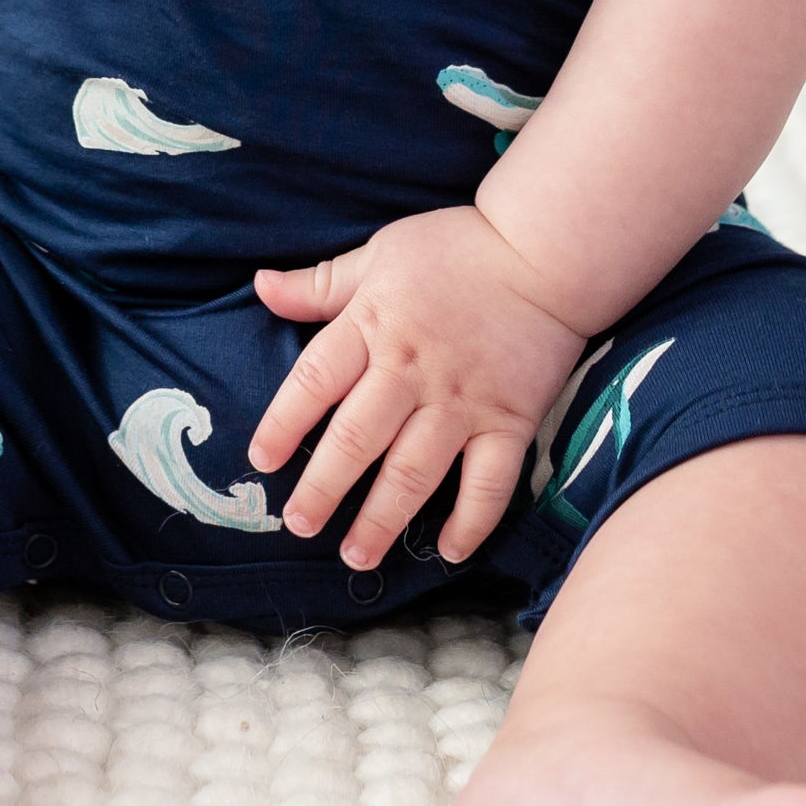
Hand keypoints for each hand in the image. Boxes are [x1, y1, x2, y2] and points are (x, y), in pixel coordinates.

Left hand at [248, 206, 589, 572]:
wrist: (544, 251)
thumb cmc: (456, 249)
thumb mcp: (380, 253)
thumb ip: (322, 284)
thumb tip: (261, 286)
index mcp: (374, 326)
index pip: (316, 381)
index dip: (284, 423)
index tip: (261, 460)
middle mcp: (413, 371)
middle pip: (358, 439)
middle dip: (324, 488)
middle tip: (298, 525)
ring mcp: (463, 402)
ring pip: (414, 472)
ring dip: (383, 519)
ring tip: (355, 556)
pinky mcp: (509, 421)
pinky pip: (490, 482)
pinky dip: (471, 520)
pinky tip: (448, 550)